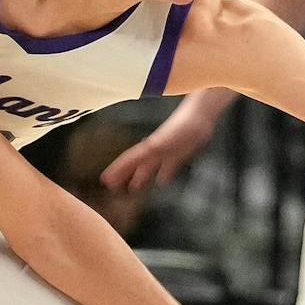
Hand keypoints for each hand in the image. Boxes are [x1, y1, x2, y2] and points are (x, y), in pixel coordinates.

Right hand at [102, 107, 216, 191]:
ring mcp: (165, 152)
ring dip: (141, 177)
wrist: (199, 116)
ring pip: (149, 167)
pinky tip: (161, 181)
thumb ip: (152, 147)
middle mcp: (154, 150)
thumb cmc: (182, 125)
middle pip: (135, 165)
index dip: (117, 170)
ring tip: (133, 188)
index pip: (128, 160)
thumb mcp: (164, 139)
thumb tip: (142, 150)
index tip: (105, 180)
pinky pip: (167, 167)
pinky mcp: (178, 154)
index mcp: (148, 147)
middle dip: (124, 175)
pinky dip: (163, 175)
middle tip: (112, 186)